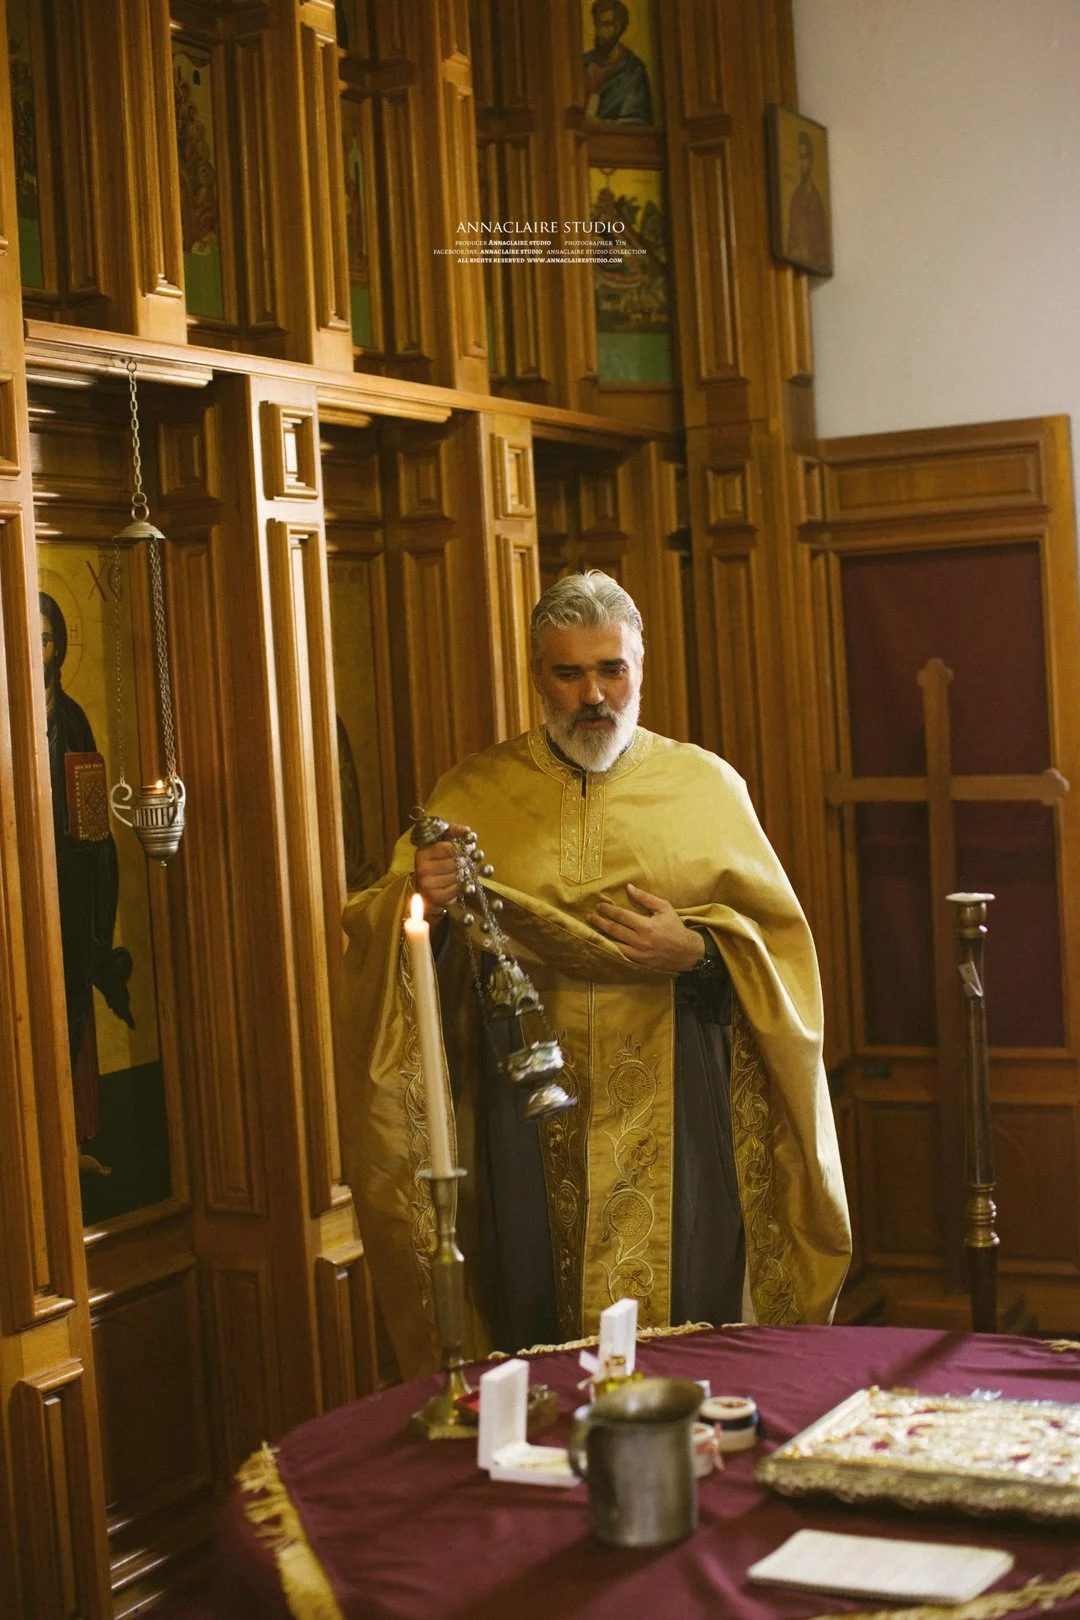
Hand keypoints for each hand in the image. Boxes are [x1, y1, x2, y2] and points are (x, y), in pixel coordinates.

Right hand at [414, 822, 468, 916]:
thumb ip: (453, 832)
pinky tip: (458, 884)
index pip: (449, 848)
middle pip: (455, 863)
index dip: (463, 848)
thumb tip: (467, 830)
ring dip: (464, 875)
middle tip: (467, 862)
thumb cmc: (438, 862)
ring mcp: (427, 884)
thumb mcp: (442, 842)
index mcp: (422, 852)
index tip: (469, 848)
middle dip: (465, 862)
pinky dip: (461, 886)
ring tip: (462, 873)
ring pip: (457, 876)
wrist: (427, 887)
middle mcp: (422, 868)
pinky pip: (456, 889)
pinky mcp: (434, 897)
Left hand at [587, 883, 704, 973]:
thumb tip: (629, 887)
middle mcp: (640, 941)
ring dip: (601, 936)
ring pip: (614, 944)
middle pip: (614, 929)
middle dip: (600, 922)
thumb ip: (646, 898)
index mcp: (646, 926)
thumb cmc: (675, 927)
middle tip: (589, 916)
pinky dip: (610, 949)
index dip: (608, 910)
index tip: (599, 906)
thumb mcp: (664, 908)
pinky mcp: (638, 963)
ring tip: (591, 929)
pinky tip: (602, 943)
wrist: (686, 952)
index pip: (621, 916)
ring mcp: (638, 954)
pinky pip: (620, 955)